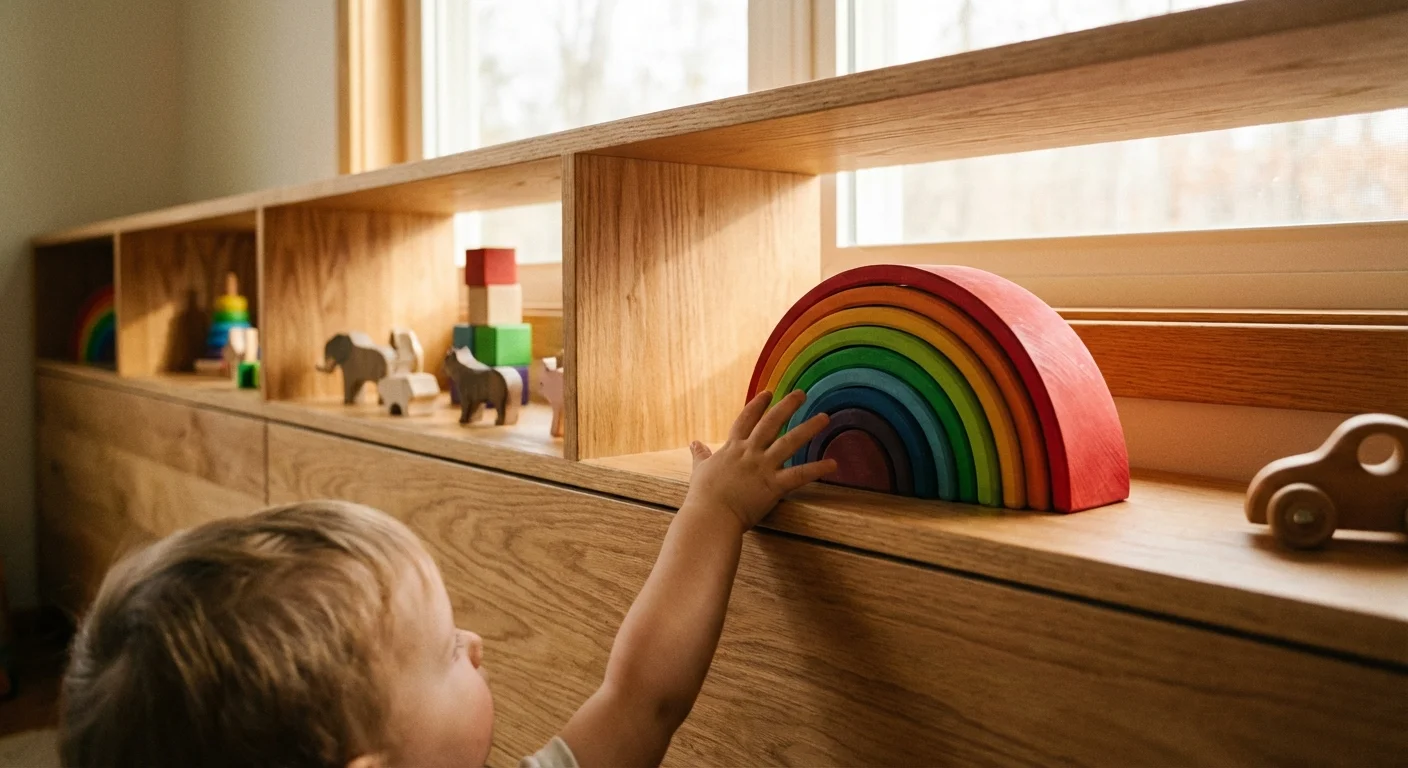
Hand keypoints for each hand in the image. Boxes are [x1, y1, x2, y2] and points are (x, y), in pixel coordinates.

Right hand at [683, 390, 836, 531]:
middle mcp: (749, 453)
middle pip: (770, 423)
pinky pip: (799, 475)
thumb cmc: (702, 496)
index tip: (768, 392)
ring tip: (824, 417)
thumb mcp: (700, 470)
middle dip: (786, 406)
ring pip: (789, 442)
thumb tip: (694, 443)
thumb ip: (700, 455)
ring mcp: (762, 467)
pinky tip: (833, 464)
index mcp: (732, 449)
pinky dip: (817, 469)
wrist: (709, 516)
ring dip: (808, 428)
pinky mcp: (773, 486)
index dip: (757, 405)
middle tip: (801, 393)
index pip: (745, 420)